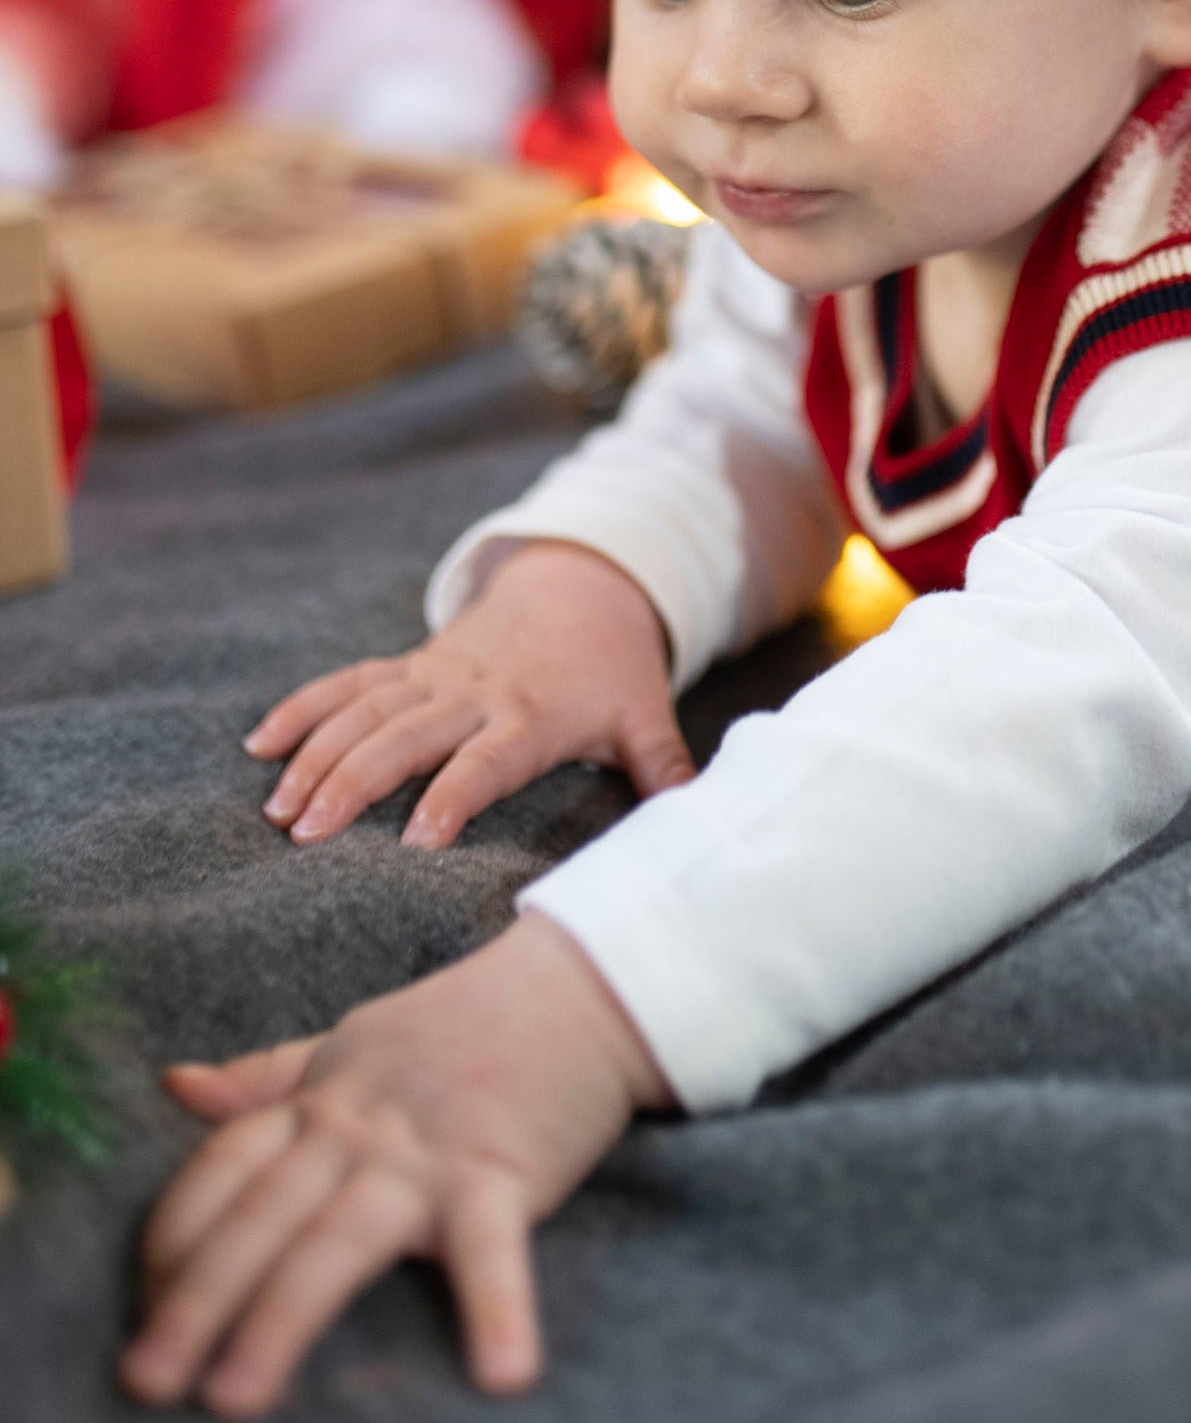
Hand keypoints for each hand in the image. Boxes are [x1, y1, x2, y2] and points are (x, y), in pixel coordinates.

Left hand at [122, 912, 672, 1416]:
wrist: (583, 983)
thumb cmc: (466, 1025)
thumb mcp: (356, 1043)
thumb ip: (269, 1076)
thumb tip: (172, 1085)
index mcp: (322, 1098)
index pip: (222, 1166)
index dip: (174, 1238)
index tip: (140, 1306)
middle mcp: (359, 1125)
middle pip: (262, 1214)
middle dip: (197, 1298)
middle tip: (144, 1383)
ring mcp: (428, 1150)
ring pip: (338, 1237)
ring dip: (283, 1315)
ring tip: (237, 1398)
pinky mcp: (503, 1169)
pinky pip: (492, 1245)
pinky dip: (496, 1305)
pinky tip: (501, 1374)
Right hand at [247, 541, 691, 850]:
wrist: (582, 584)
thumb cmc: (613, 669)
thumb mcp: (646, 716)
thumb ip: (663, 770)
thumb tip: (697, 818)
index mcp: (532, 715)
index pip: (488, 759)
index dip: (454, 795)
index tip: (415, 838)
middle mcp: (475, 693)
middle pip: (407, 735)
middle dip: (355, 780)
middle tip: (306, 833)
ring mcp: (435, 674)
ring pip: (366, 710)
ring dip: (317, 754)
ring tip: (277, 807)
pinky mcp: (410, 664)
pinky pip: (349, 682)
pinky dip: (304, 708)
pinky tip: (260, 744)